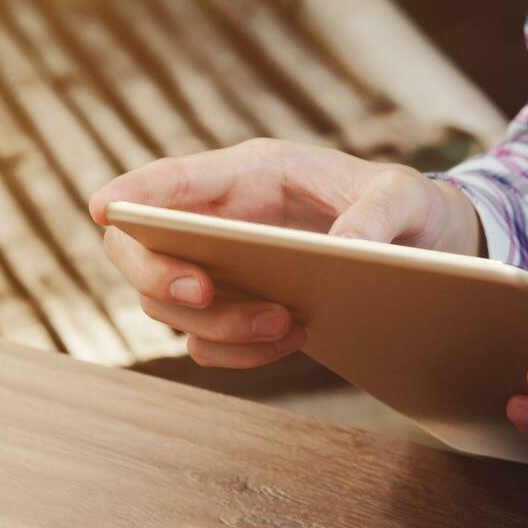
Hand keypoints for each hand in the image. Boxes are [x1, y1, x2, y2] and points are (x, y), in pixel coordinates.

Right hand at [89, 138, 482, 368]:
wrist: (425, 251)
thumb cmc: (405, 206)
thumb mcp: (405, 196)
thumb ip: (379, 213)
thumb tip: (350, 248)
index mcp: (250, 175)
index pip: (171, 182)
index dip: (132, 195)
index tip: (103, 208)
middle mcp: (221, 223)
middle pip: (141, 252)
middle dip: (160, 275)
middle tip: (203, 289)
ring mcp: (222, 272)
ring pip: (170, 308)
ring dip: (217, 324)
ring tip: (286, 324)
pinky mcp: (238, 314)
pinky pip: (206, 344)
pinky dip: (238, 353)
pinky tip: (294, 338)